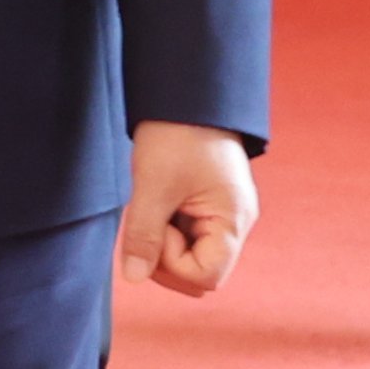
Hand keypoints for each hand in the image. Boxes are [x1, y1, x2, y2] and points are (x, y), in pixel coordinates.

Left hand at [121, 120, 258, 297]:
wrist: (185, 91)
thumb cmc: (176, 133)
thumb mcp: (153, 186)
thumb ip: (144, 235)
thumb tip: (134, 278)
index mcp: (233, 220)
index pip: (207, 277)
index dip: (173, 265)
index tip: (157, 228)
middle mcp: (235, 222)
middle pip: (202, 272)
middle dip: (168, 260)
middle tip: (148, 223)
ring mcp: (223, 213)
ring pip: (192, 254)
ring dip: (165, 244)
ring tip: (152, 208)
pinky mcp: (209, 203)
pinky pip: (189, 234)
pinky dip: (168, 228)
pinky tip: (157, 202)